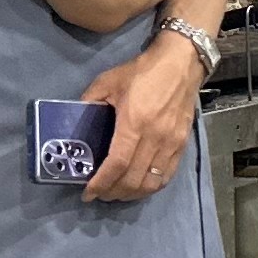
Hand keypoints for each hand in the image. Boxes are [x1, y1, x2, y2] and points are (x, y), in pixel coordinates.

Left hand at [75, 30, 203, 204]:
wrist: (181, 62)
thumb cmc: (143, 71)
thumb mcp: (109, 81)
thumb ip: (89, 100)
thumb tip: (75, 119)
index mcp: (134, 122)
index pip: (117, 163)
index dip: (101, 182)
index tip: (88, 192)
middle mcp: (155, 137)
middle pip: (133, 179)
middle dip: (113, 192)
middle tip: (99, 194)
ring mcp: (171, 143)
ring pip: (151, 182)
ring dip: (132, 194)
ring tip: (118, 193)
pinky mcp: (182, 144)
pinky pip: (166, 175)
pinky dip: (151, 187)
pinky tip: (139, 186)